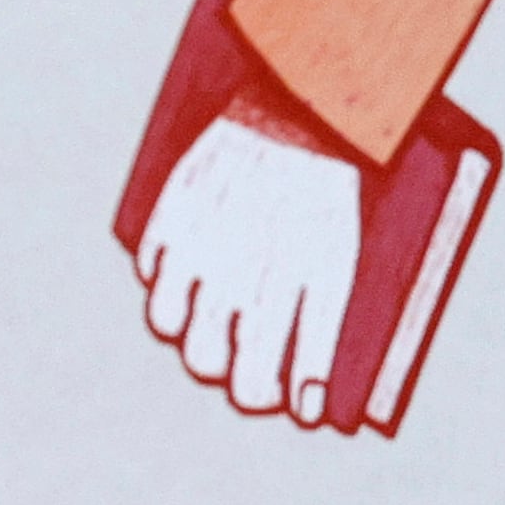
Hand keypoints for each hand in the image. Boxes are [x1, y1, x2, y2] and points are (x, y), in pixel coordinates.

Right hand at [136, 97, 366, 426]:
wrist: (307, 92)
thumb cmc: (341, 170)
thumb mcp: (350, 241)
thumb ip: (327, 316)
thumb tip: (309, 387)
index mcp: (313, 278)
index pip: (293, 373)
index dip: (293, 401)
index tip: (300, 412)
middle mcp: (254, 271)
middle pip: (223, 369)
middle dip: (242, 388)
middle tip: (253, 386)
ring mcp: (205, 246)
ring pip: (179, 336)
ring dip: (197, 346)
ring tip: (216, 345)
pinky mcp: (171, 220)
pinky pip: (153, 281)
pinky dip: (167, 293)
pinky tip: (188, 292)